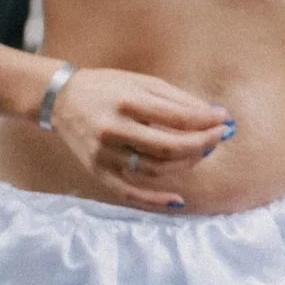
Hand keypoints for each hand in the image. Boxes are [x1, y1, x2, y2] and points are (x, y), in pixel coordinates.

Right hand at [46, 65, 232, 209]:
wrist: (61, 99)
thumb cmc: (108, 87)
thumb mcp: (143, 83)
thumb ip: (179, 100)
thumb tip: (215, 115)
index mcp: (128, 102)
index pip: (178, 118)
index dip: (207, 122)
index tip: (224, 120)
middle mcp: (115, 130)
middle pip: (169, 147)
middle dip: (202, 144)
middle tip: (219, 137)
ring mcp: (105, 154)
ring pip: (155, 169)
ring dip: (186, 164)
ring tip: (202, 152)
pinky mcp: (98, 171)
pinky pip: (130, 192)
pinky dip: (155, 200)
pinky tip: (178, 200)